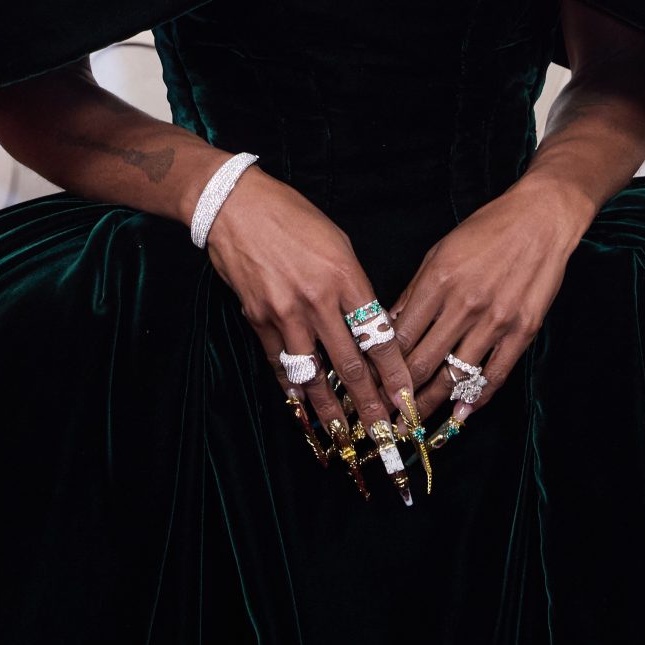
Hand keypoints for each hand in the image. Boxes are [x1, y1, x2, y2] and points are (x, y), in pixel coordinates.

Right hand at [203, 166, 419, 476]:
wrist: (236, 206)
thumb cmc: (293, 217)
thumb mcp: (337, 244)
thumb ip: (354, 287)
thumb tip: (367, 327)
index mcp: (345, 276)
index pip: (378, 337)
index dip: (395, 374)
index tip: (408, 401)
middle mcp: (317, 300)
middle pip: (350, 365)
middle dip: (370, 405)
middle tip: (386, 436)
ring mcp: (285, 313)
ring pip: (313, 374)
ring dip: (331, 411)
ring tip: (345, 438)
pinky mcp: (257, 319)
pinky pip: (279, 364)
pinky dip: (292, 391)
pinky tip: (302, 412)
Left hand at [389, 173, 595, 434]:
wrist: (541, 220)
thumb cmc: (487, 230)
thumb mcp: (440, 252)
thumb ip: (415, 292)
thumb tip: (390, 326)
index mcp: (439, 280)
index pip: (401, 336)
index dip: (382, 366)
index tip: (371, 385)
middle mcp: (465, 304)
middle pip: (423, 362)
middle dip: (400, 395)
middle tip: (386, 417)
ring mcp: (496, 320)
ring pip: (456, 375)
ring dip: (432, 403)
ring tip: (414, 423)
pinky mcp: (522, 331)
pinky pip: (495, 373)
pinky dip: (476, 398)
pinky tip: (461, 414)